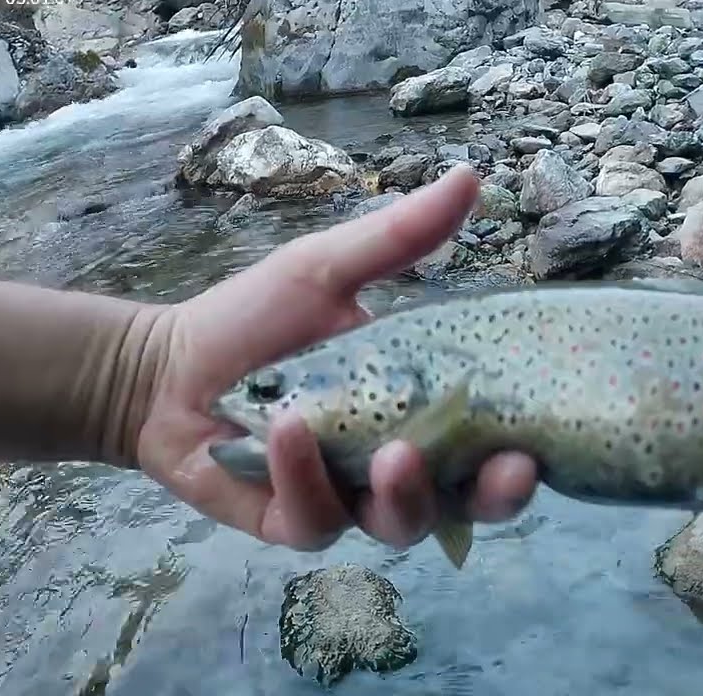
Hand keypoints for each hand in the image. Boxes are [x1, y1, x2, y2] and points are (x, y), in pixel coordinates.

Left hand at [134, 165, 538, 550]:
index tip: (535, 445)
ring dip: (404, 495)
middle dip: (491, 498)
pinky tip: (286, 432)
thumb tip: (471, 176)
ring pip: (398, 527)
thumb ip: (400, 237)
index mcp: (420, 413)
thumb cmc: (254, 318)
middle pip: (464, 505)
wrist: (167, 366)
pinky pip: (318, 522)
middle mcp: (395, 468)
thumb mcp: (329, 269)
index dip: (519, 461)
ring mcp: (347, 502)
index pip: (488, 450)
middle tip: (503, 471)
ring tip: (390, 455)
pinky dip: (306, 480)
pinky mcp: (293, 524)